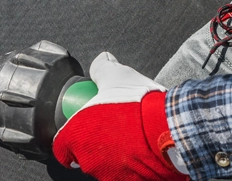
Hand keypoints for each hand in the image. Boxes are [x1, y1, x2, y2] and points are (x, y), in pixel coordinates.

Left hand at [53, 52, 188, 180]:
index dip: (71, 138)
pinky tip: (144, 150)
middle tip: (114, 128)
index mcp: (77, 136)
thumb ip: (102, 69)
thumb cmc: (139, 105)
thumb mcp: (116, 75)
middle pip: (86, 155)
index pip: (62, 146)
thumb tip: (101, 61)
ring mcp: (110, 175)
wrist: (169, 126)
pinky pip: (127, 174)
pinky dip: (133, 166)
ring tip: (132, 138)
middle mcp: (89, 160)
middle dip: (97, 143)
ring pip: (106, 166)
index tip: (82, 130)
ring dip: (115, 154)